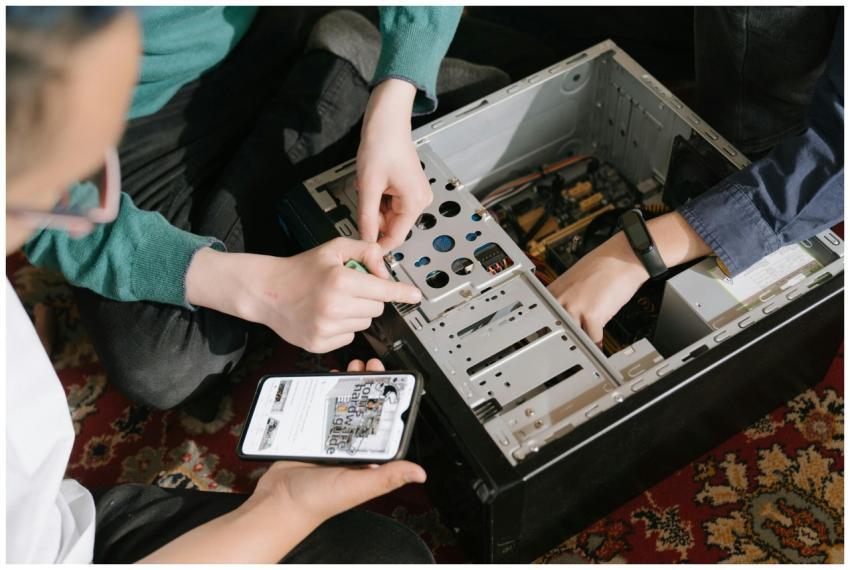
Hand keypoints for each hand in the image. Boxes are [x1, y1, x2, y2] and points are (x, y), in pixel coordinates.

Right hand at [138, 358, 424, 562]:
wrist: (278, 503)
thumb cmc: (318, 501)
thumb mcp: (358, 486)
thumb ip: (387, 477)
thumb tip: (418, 473)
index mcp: (366, 458)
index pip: (383, 424)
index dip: (387, 401)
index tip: (390, 381)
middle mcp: (350, 447)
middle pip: (363, 410)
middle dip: (369, 386)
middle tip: (370, 367)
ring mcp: (328, 439)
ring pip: (342, 406)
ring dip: (348, 386)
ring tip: (352, 368)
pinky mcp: (309, 434)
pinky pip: (319, 409)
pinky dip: (323, 394)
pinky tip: (327, 381)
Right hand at [186, 237, 421, 353]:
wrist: (267, 291)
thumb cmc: (299, 270)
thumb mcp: (333, 249)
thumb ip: (365, 251)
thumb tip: (385, 270)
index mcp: (339, 281)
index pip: (383, 290)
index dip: (402, 293)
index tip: (415, 297)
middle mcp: (334, 307)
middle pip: (377, 307)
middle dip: (369, 297)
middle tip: (348, 288)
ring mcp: (326, 328)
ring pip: (364, 323)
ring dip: (356, 312)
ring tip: (333, 301)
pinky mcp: (320, 344)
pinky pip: (349, 337)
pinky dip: (343, 327)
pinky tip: (326, 315)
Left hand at [356, 79, 432, 250]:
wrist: (387, 121)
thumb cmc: (382, 144)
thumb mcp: (368, 186)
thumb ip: (366, 218)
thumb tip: (365, 240)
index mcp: (414, 202)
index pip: (395, 237)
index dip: (377, 245)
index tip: (362, 251)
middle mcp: (420, 200)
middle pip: (392, 226)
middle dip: (373, 219)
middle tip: (362, 200)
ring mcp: (416, 194)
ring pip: (389, 215)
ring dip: (374, 207)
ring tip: (368, 186)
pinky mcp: (410, 188)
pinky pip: (391, 204)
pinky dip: (378, 199)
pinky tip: (374, 183)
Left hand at [548, 232, 648, 343]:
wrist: (622, 258)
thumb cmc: (603, 266)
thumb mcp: (574, 281)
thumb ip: (565, 299)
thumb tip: (563, 317)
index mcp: (554, 291)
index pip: (546, 317)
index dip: (554, 329)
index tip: (555, 338)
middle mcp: (561, 300)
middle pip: (560, 329)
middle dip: (570, 335)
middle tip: (577, 339)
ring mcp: (574, 308)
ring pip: (575, 335)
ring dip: (585, 337)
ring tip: (590, 334)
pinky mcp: (592, 316)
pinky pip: (593, 338)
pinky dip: (598, 340)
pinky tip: (600, 337)